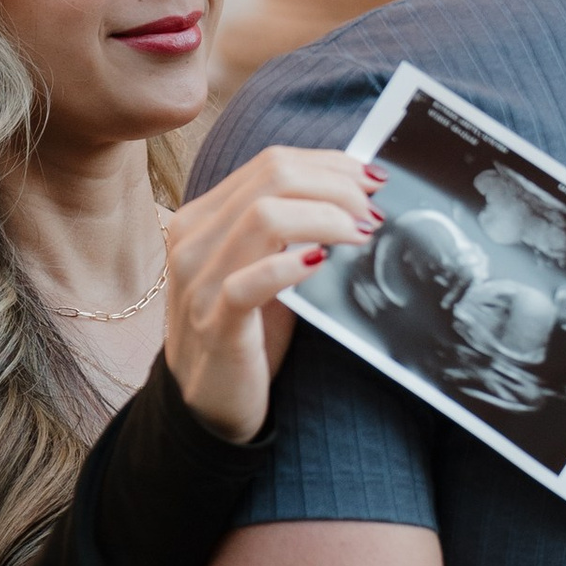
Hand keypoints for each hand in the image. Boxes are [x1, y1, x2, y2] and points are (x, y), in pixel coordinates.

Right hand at [163, 146, 384, 441]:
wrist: (206, 401)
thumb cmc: (245, 330)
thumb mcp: (257, 266)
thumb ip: (286, 228)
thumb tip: (354, 194)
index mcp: (201, 217)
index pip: (269, 164)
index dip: (329, 164)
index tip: (371, 179)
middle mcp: (192, 240)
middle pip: (272, 179)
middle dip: (336, 187)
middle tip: (373, 212)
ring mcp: (199, 281)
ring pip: (265, 217)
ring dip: (327, 218)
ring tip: (361, 235)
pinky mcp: (215, 323)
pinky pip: (250, 282)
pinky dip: (291, 266)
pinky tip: (322, 264)